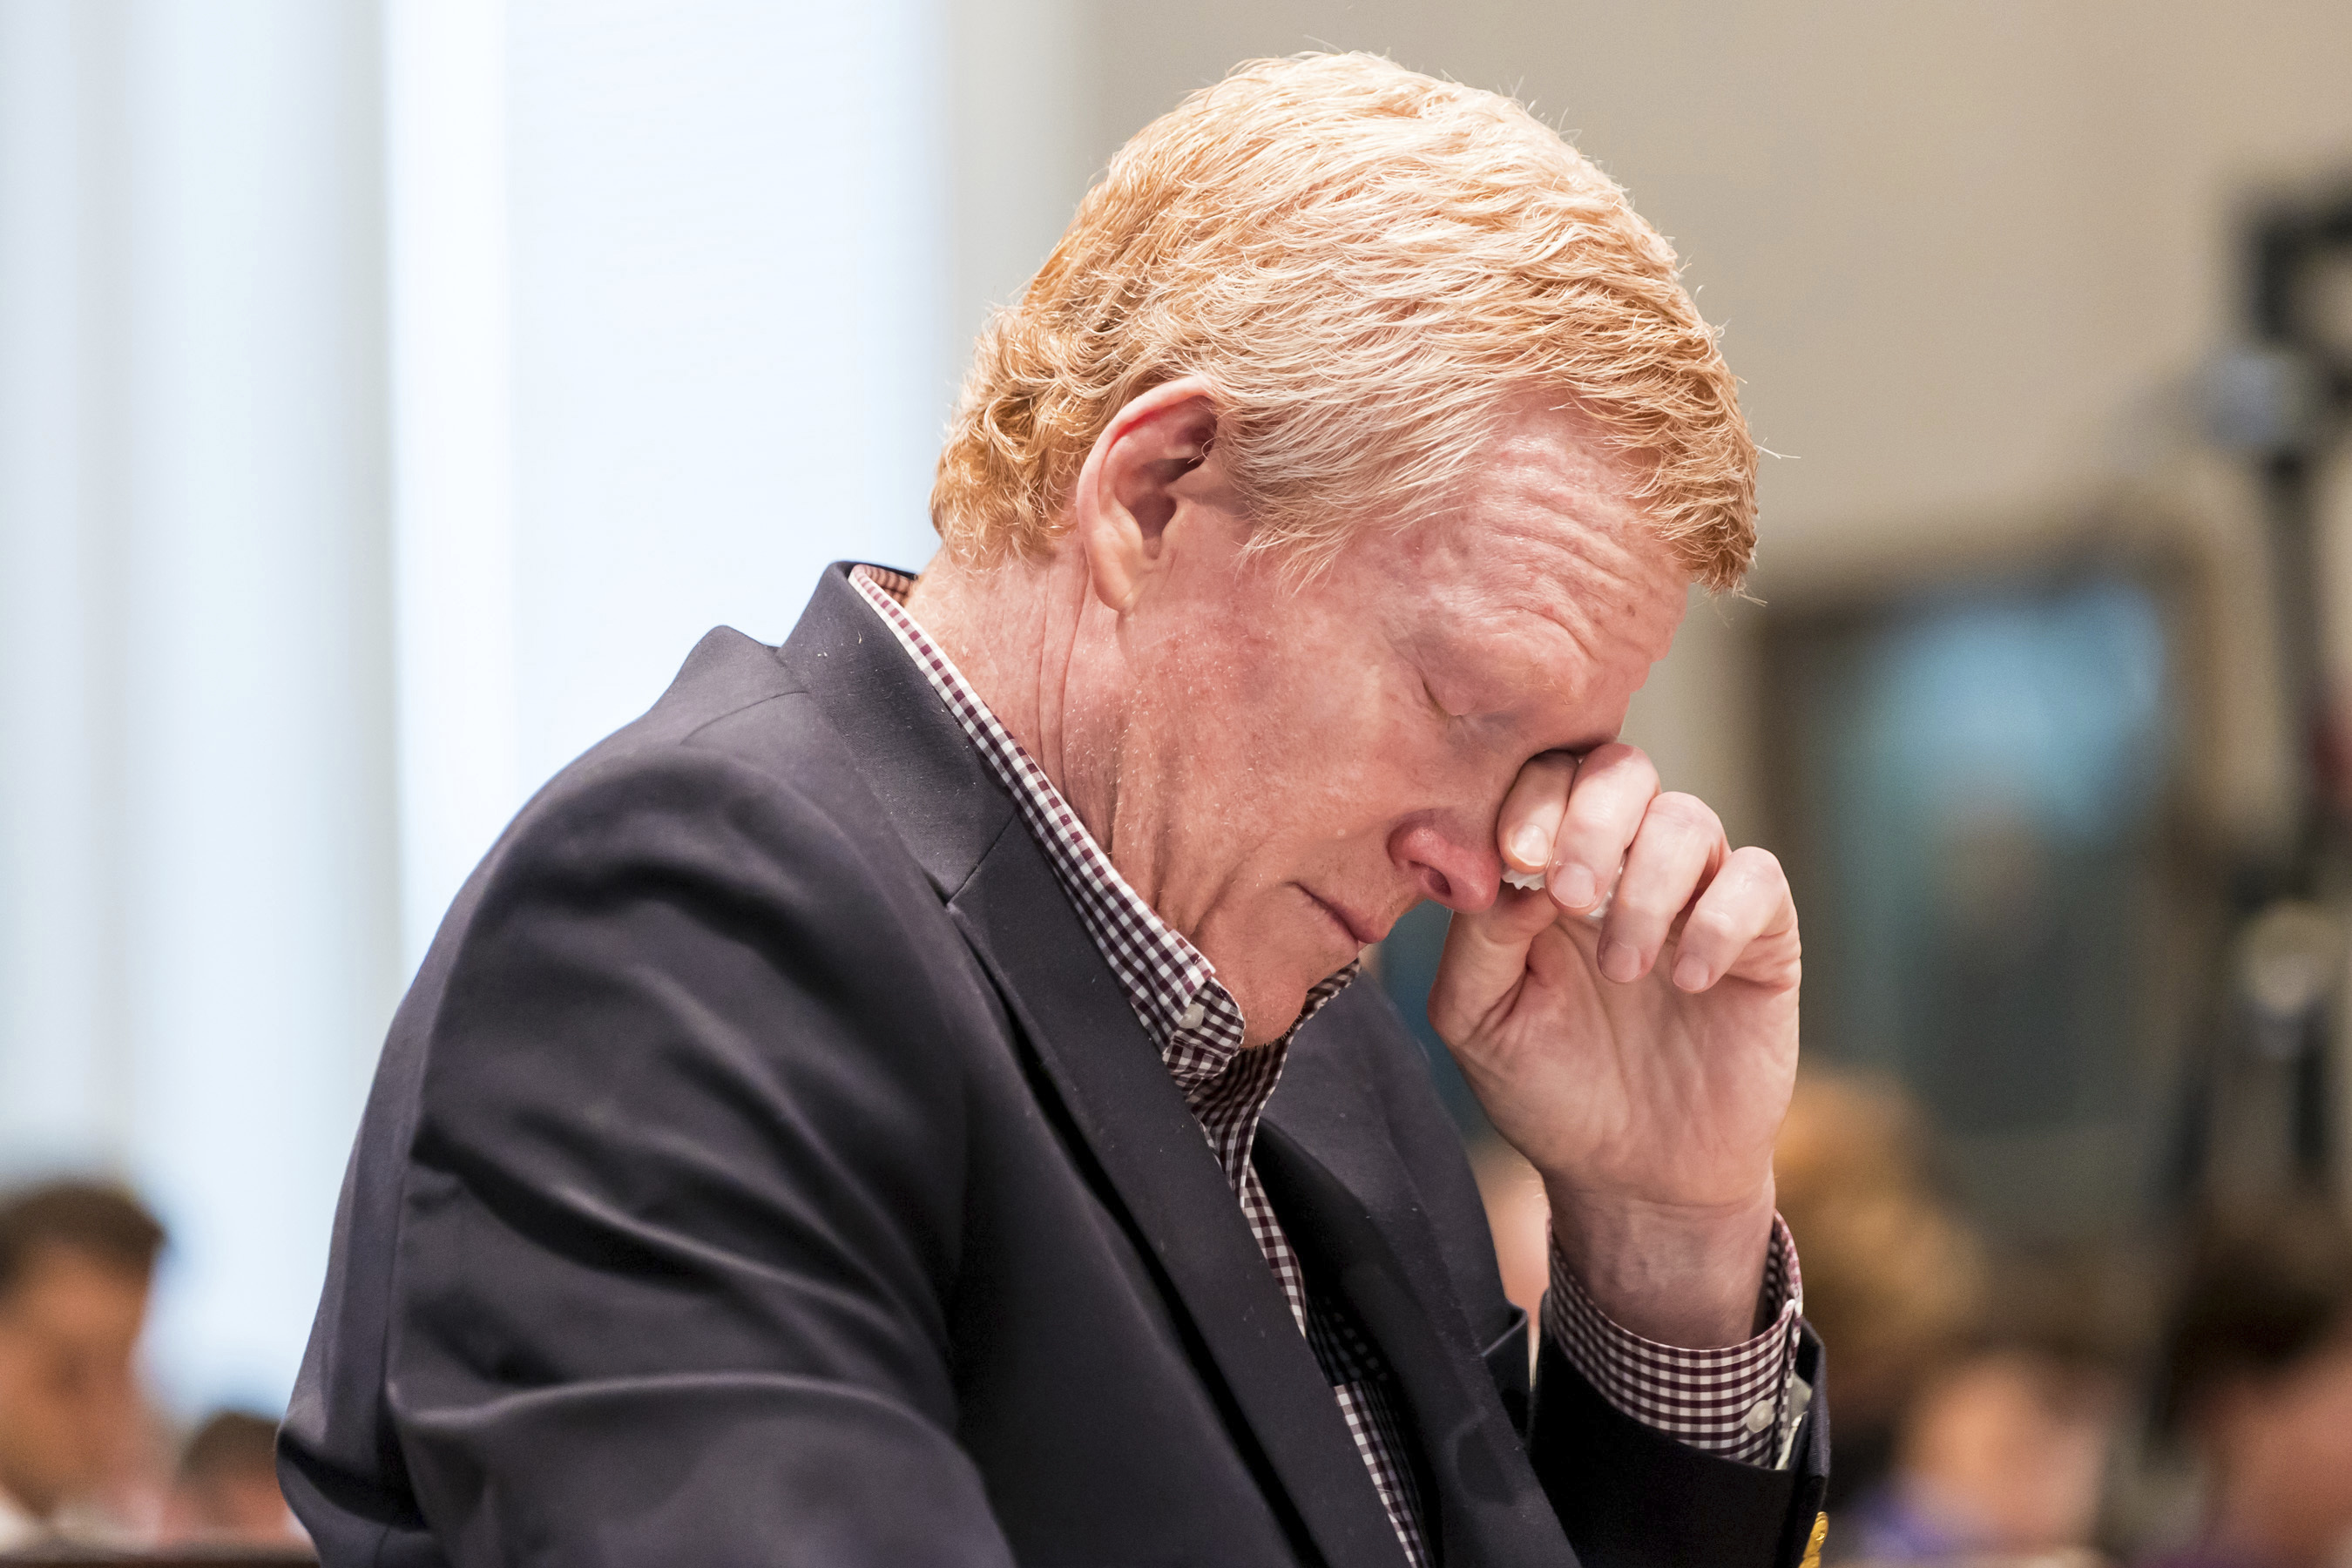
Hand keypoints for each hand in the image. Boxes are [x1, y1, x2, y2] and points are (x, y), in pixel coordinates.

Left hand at [1428, 743, 1799, 1346]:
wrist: (1634, 1178)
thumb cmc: (1547, 1088)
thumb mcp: (1479, 1022)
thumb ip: (1479, 938)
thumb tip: (1514, 872)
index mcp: (1546, 867)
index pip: (1545, 777)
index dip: (1534, 799)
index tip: (1517, 859)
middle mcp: (1623, 863)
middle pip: (1621, 771)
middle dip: (1594, 820)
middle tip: (1570, 894)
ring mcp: (1694, 894)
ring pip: (1689, 818)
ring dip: (1647, 887)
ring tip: (1623, 971)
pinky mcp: (1760, 936)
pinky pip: (1758, 878)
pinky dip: (1719, 921)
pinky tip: (1688, 981)